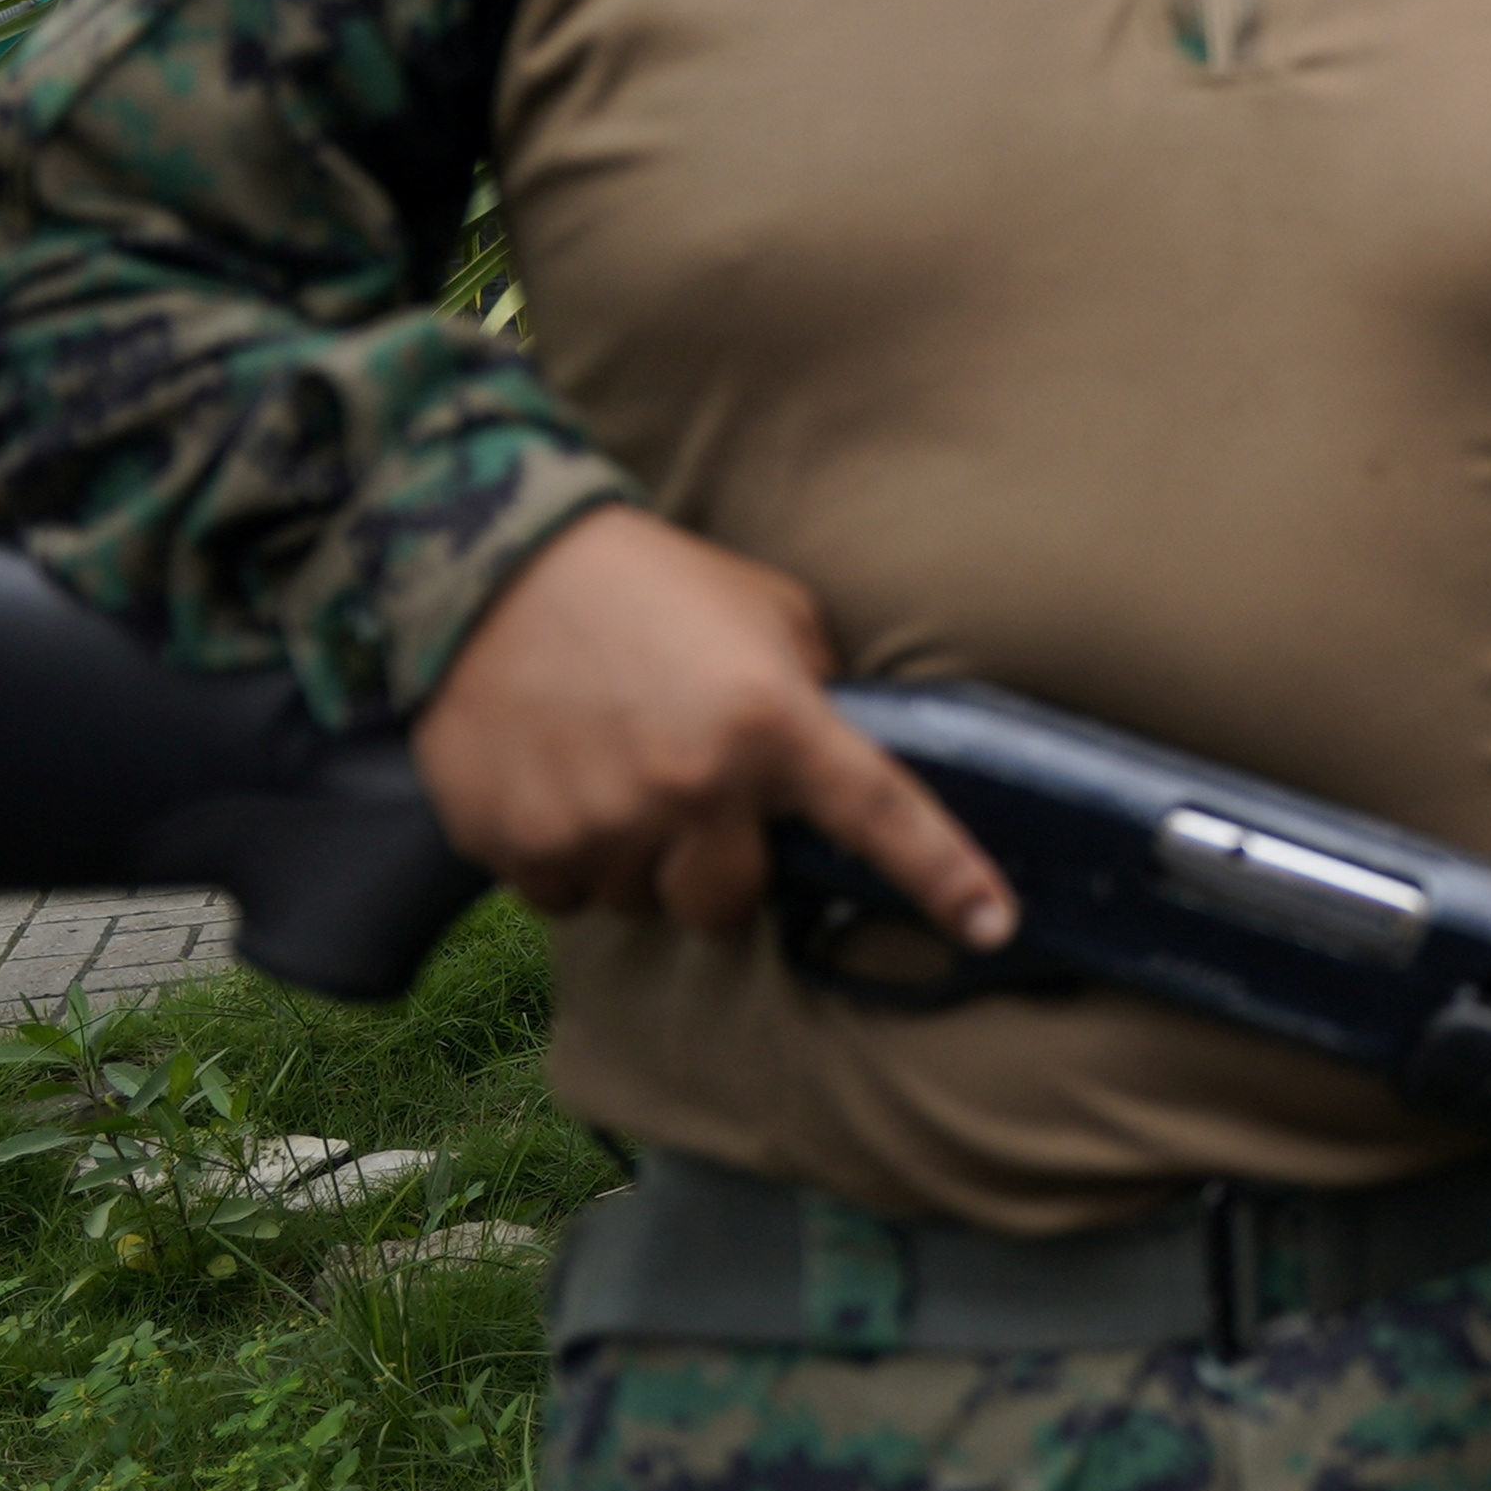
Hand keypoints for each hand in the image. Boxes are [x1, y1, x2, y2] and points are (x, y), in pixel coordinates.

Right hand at [412, 506, 1016, 950]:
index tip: (992, 925)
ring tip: (607, 763)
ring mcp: (598, 819)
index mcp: (773, 721)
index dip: (943, 875)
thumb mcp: (770, 614)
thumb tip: (846, 761)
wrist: (498, 565)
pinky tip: (553, 777)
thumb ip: (815, 694)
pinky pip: (558, 894)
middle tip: (687, 800)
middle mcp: (692, 783)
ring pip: (633, 899)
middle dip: (712, 868)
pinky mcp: (512, 838)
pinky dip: (559, 853)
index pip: (878, 814)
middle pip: (724, 904)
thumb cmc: (653, 583)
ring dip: (631, 854)